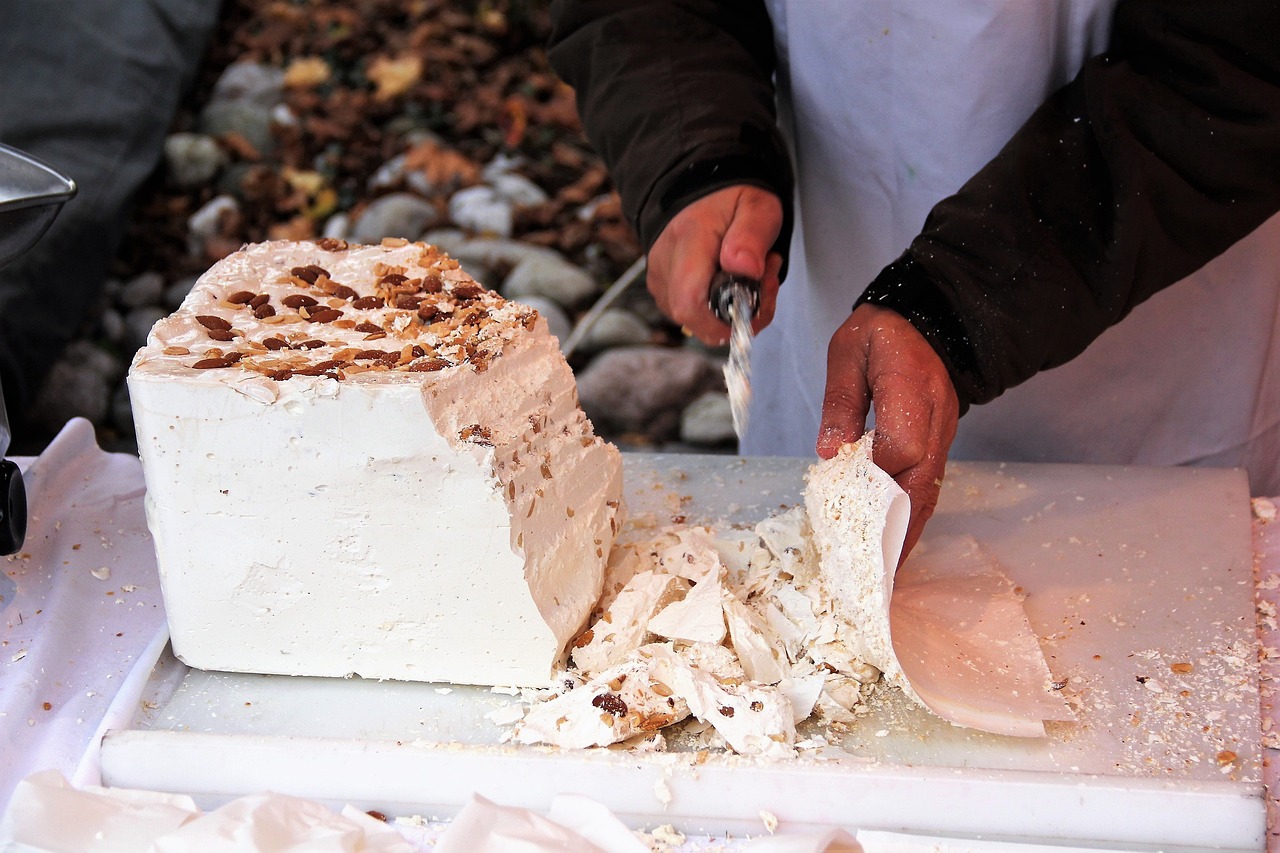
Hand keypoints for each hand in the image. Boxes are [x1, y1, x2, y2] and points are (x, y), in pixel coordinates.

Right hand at [646, 185, 783, 343]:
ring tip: (749, 276)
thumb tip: (744, 269)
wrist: (700, 190)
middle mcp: (665, 262)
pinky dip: (717, 308)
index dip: (724, 321)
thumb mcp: (758, 207)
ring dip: (730, 311)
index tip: (756, 302)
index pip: (690, 302)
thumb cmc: (732, 199)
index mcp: (689, 239)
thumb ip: (752, 236)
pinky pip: (691, 314)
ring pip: (695, 321)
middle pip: (694, 318)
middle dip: (736, 315)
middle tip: (762, 283)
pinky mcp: (661, 287)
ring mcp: (659, 277)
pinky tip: (730, 282)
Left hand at [817, 303, 959, 560]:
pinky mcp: (938, 444)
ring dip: (908, 532)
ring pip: (927, 492)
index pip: (899, 448)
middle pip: (920, 485)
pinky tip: (895, 541)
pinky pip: (927, 486)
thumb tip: (830, 452)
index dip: (874, 479)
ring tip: (885, 570)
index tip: (846, 502)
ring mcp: (942, 436)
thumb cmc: (883, 334)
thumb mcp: (849, 353)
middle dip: (898, 530)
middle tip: (875, 572)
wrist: (930, 320)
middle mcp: (935, 421)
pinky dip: (912, 517)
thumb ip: (841, 400)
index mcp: (911, 390)